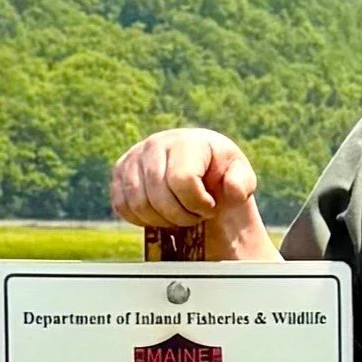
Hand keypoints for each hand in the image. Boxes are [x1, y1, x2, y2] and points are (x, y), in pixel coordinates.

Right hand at [109, 128, 275, 259]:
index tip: (209, 206)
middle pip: (158, 195)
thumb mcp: (240, 177)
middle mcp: (155, 144)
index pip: (183, 180)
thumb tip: (230, 190)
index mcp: (186, 142)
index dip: (198, 204)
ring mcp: (133, 158)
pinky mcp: (119, 174)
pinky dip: (141, 219)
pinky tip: (160, 216)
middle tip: (194, 216)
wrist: (198, 172)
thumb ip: (242, 183)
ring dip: (162, 220)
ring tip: (179, 215)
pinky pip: (122, 206)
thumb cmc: (220, 175)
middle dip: (180, 216)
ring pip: (139, 204)